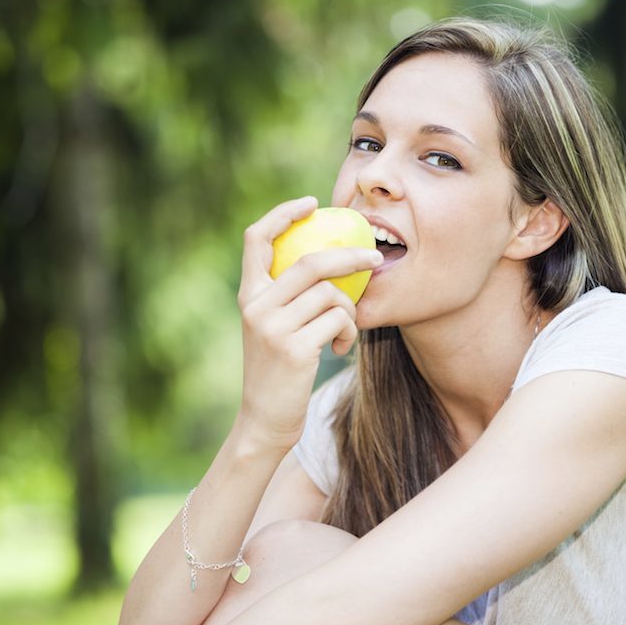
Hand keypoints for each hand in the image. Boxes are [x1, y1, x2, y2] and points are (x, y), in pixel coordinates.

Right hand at [236, 196, 382, 449]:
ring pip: (331, 294)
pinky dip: (348, 333)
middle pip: (311, 261)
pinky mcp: (295, 349)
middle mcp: (256, 306)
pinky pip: (339, 321)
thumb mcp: (272, 328)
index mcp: (249, 295)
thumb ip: (287, 296)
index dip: (283, 213)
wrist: (265, 421)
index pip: (255, 238)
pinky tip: (337, 349)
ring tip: (342, 332)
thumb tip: (331, 260)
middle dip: (350, 256)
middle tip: (377, 258)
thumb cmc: (279, 371)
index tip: (312, 204)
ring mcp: (273, 327)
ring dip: (349, 312)